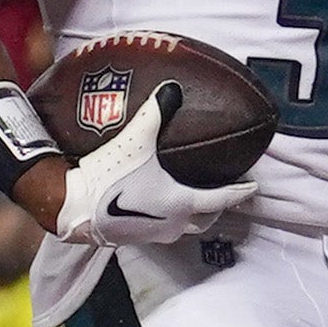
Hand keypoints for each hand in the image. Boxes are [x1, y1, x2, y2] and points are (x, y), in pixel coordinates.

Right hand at [53, 85, 254, 247]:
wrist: (74, 206)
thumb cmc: (110, 176)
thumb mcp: (136, 140)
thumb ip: (156, 112)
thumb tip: (171, 89)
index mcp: (180, 202)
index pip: (220, 199)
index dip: (239, 192)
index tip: (252, 188)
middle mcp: (172, 223)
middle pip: (205, 219)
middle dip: (217, 208)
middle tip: (223, 194)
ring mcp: (153, 234)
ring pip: (184, 228)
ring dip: (194, 216)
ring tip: (195, 202)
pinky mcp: (135, 238)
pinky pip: (162, 230)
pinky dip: (170, 219)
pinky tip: (160, 206)